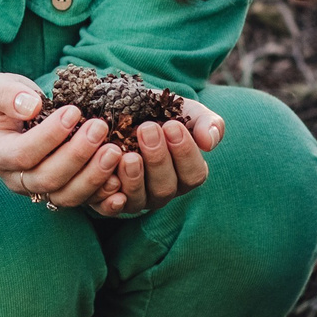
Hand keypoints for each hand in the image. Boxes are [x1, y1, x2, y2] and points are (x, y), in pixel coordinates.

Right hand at [0, 73, 122, 209]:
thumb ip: (7, 95)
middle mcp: (18, 179)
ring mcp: (40, 191)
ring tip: (114, 151)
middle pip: (47, 179)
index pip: (23, 154)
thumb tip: (32, 106)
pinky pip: (83, 202)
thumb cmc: (5, 104)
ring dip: (93, 177)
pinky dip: (102, 195)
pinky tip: (119, 180)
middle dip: (76, 155)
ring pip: (66, 196)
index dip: (49, 136)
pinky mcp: (63, 193)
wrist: (9, 126)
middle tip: (100, 127)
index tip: (73, 111)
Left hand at [96, 98, 225, 215]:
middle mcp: (162, 191)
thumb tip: (209, 142)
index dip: (185, 153)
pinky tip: (108, 178)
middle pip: (165, 188)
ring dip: (134, 177)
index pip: (193, 174)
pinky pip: (108, 207)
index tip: (172, 125)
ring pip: (138, 198)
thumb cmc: (159, 112)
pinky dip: (108, 196)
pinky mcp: (108, 201)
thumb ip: (205, 123)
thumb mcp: (186, 111)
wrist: (121, 108)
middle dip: (157, 158)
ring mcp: (135, 198)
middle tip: (147, 129)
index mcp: (185, 175)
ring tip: (128, 153)